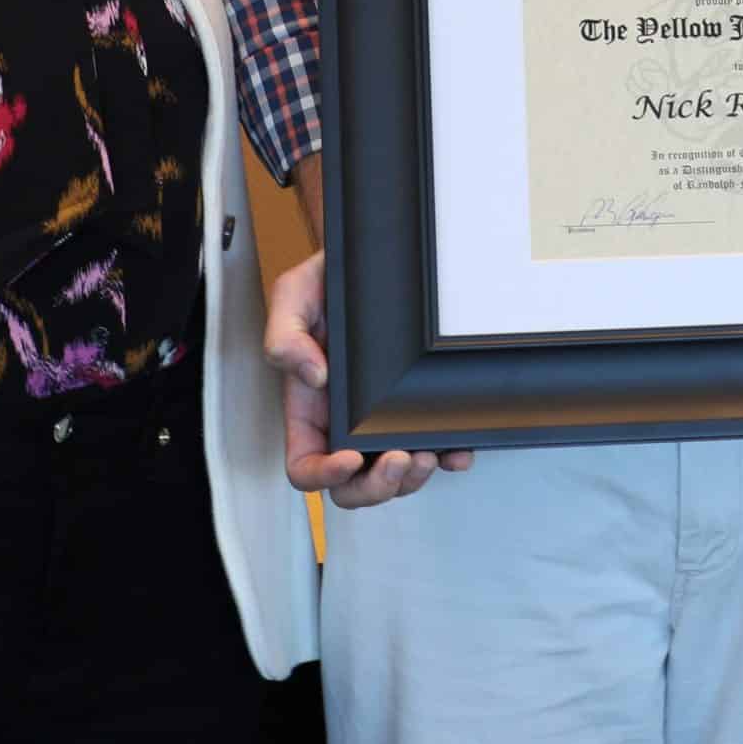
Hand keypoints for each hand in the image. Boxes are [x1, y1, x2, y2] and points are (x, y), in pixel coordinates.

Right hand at [263, 254, 471, 506]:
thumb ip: (285, 337)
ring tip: (429, 453)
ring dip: (412, 479)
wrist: (371, 257)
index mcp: (309, 410)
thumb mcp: (292, 298)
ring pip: (394, 476)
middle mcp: (345, 424)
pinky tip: (457, 452)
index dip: (324, 475)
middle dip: (377, 486)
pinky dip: (447, 458)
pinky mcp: (415, 408)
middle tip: (401, 459)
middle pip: (352, 485)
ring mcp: (382, 421)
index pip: (305, 466)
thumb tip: (312, 376)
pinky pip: (433, 447)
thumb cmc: (327, 283)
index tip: (349, 458)